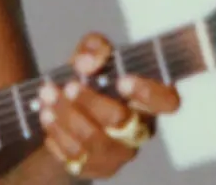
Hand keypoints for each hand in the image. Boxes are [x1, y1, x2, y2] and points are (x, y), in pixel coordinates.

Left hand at [37, 32, 180, 179]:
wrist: (66, 115)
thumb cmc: (89, 82)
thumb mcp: (90, 56)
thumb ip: (93, 47)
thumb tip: (87, 62)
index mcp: (148, 100)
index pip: (167, 101)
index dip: (148, 93)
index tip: (121, 81)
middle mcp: (139, 129)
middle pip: (122, 120)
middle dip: (90, 101)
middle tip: (68, 86)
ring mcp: (119, 153)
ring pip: (94, 140)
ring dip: (66, 116)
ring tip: (47, 96)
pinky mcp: (96, 168)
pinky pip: (75, 155)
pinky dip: (57, 132)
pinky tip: (47, 116)